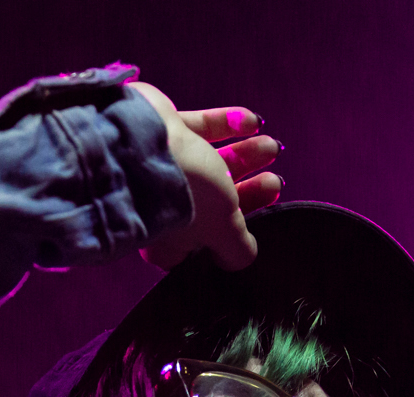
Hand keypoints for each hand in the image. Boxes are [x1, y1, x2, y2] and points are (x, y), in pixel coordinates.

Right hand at [128, 82, 282, 270]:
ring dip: (244, 154)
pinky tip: (252, 121)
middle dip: (249, 189)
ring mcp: (164, 166)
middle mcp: (165, 206)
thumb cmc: (184, 190)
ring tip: (271, 145)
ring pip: (210, 163)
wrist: (138, 138)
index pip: (209, 244)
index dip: (237, 233)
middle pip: (215, 201)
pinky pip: (198, 130)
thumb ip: (237, 247)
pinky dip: (225, 124)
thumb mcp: (222, 228)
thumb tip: (244, 258)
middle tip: (275, 181)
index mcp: (171, 241)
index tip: (264, 218)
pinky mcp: (162, 131)